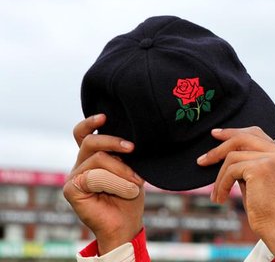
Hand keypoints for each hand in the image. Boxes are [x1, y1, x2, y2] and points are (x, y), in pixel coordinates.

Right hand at [63, 114, 144, 254]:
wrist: (126, 223)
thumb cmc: (129, 196)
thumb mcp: (131, 169)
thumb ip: (123, 154)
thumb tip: (129, 139)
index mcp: (92, 157)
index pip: (82, 134)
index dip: (90, 123)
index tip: (105, 116)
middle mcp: (80, 165)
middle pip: (90, 142)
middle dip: (113, 142)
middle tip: (132, 148)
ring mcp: (73, 176)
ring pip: (98, 159)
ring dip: (122, 170)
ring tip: (136, 183)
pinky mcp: (71, 189)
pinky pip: (95, 176)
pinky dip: (115, 182)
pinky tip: (126, 191)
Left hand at [198, 127, 274, 258]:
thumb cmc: (272, 213)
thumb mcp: (263, 183)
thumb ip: (252, 167)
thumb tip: (230, 158)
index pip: (258, 135)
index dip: (236, 133)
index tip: (219, 136)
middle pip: (245, 137)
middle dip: (221, 144)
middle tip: (204, 157)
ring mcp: (272, 159)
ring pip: (234, 155)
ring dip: (219, 176)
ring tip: (216, 193)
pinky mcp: (260, 168)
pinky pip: (231, 170)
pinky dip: (222, 185)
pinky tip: (221, 198)